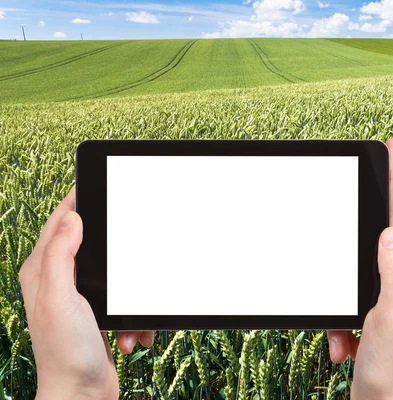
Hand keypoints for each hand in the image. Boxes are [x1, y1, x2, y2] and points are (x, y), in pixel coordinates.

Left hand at [19, 188, 153, 399]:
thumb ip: (61, 255)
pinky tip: (130, 336)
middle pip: (90, 243)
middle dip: (117, 251)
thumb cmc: (66, 353)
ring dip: (130, 295)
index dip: (76, 200)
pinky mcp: (99, 314)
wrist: (83, 395)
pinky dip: (133, 318)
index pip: (58, 222)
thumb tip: (73, 219)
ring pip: (115, 273)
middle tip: (131, 245)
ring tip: (127, 322)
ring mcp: (80, 298)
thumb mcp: (61, 298)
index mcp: (43, 271)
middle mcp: (59, 281)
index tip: (94, 183)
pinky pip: (126, 300)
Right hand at [327, 139, 392, 398]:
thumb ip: (392, 272)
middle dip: (368, 219)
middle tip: (364, 190)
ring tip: (344, 336)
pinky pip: (348, 299)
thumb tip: (390, 233)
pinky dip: (338, 322)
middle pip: (385, 233)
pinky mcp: (373, 311)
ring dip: (342, 300)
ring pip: (358, 269)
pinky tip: (341, 346)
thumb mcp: (391, 317)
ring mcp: (391, 295)